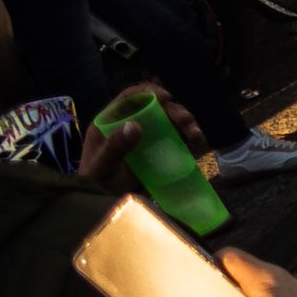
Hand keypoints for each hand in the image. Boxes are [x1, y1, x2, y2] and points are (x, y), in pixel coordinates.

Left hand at [80, 84, 195, 194]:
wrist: (104, 203)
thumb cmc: (98, 183)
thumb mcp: (103, 166)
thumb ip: (115, 147)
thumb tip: (135, 125)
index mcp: (111, 122)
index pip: (130, 97)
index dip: (148, 92)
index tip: (167, 97)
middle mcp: (130, 125)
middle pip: (156, 108)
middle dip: (175, 111)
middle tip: (187, 122)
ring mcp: (146, 137)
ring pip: (169, 121)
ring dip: (186, 123)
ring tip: (195, 135)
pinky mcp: (158, 150)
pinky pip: (177, 137)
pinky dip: (189, 137)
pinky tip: (197, 142)